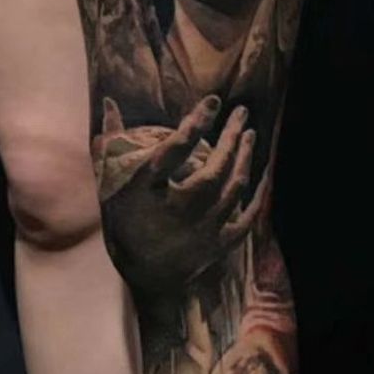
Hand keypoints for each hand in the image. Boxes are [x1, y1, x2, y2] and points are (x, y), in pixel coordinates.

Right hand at [93, 96, 270, 294]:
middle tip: (241, 111)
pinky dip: (257, 194)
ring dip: (244, 157)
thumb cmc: (126, 218)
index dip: (195, 124)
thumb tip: (110, 100)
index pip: (174, 151)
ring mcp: (201, 230)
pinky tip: (263, 171)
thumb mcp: (110, 180)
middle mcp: (177, 211)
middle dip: (231, 136)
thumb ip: (111, 139)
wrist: (144, 273)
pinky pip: (246, 217)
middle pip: (213, 169)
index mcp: (147, 192)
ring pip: (232, 189)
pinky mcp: (218, 245)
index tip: (213, 101)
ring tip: (249, 133)